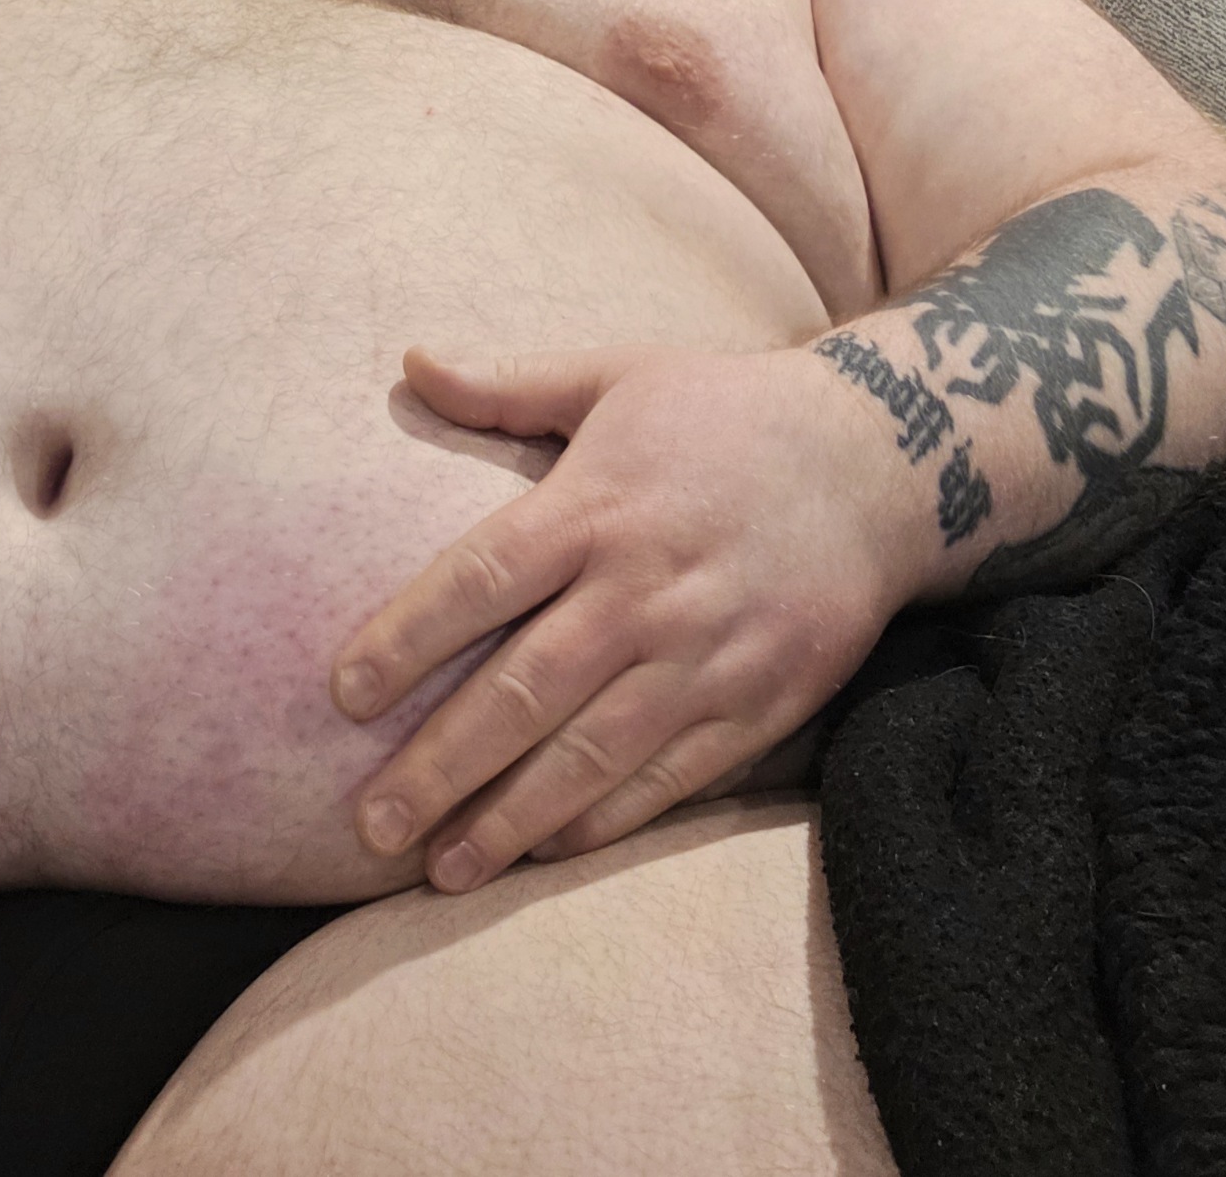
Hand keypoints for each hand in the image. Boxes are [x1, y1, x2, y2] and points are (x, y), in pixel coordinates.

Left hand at [332, 342, 924, 891]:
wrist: (882, 459)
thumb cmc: (727, 412)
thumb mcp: (618, 374)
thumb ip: (509, 385)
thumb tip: (410, 358)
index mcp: (599, 504)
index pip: (481, 580)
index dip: (406, 640)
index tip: (342, 694)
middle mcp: (646, 588)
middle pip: (526, 687)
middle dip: (441, 762)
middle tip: (368, 822)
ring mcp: (707, 655)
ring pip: (593, 753)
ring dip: (511, 816)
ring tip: (439, 867)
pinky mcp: (760, 703)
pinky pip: (670, 779)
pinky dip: (603, 821)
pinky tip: (542, 851)